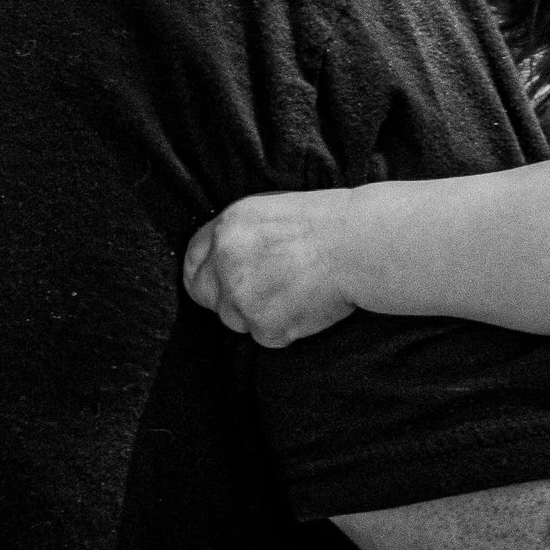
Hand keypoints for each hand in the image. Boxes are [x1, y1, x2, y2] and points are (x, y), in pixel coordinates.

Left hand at [181, 189, 362, 347]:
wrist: (357, 245)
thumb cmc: (324, 223)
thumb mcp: (267, 212)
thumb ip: (237, 236)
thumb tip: (222, 259)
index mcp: (225, 228)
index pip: (192, 260)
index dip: (204, 273)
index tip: (215, 282)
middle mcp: (225, 262)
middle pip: (204, 294)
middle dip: (225, 298)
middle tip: (258, 295)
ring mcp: (242, 297)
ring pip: (235, 319)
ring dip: (257, 315)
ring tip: (292, 294)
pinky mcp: (264, 326)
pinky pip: (265, 337)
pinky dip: (283, 329)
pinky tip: (305, 306)